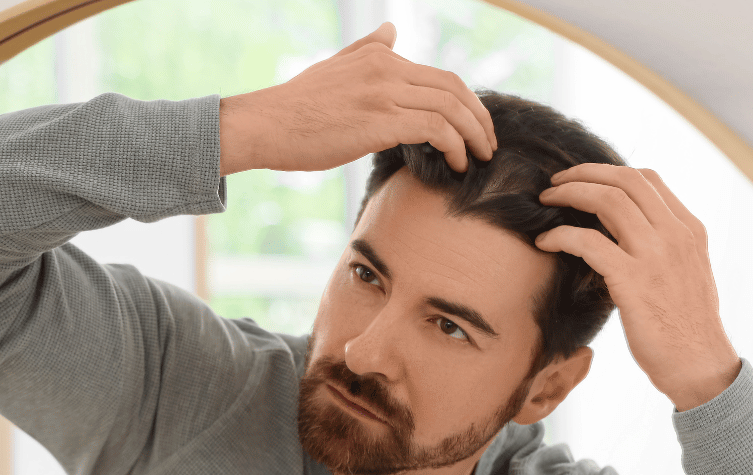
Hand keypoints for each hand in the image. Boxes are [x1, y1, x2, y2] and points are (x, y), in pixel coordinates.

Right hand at [219, 22, 495, 176]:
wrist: (264, 126)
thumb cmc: (294, 109)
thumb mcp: (335, 68)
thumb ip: (367, 50)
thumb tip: (391, 31)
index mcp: (380, 58)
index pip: (441, 77)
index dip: (467, 103)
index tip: (475, 128)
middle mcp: (387, 68)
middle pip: (454, 89)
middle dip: (480, 119)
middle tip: (488, 145)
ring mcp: (384, 93)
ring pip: (450, 108)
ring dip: (473, 136)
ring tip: (478, 159)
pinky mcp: (379, 121)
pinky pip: (434, 128)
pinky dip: (454, 146)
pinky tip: (455, 164)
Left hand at [534, 165, 740, 409]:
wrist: (699, 365)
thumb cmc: (684, 328)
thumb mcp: (682, 274)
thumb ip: (660, 248)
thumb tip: (622, 235)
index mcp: (689, 229)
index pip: (647, 179)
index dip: (607, 171)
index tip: (581, 178)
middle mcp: (675, 234)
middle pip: (625, 180)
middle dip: (583, 173)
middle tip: (554, 183)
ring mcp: (656, 255)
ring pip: (607, 201)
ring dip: (569, 194)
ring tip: (545, 201)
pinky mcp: (633, 281)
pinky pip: (588, 242)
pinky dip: (561, 235)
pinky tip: (545, 241)